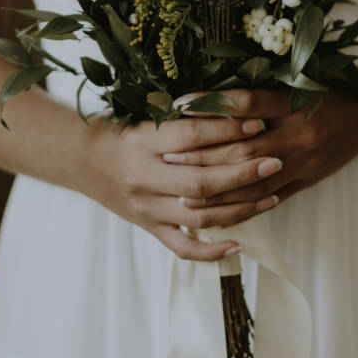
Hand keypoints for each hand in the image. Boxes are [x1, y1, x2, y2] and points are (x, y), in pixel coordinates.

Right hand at [89, 114, 284, 261]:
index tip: (259, 124)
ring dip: (241, 208)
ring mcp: (146, 207)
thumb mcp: (146, 116)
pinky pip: (182, 248)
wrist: (82, 159)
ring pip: (200, 216)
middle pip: (202, 181)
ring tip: (271, 195)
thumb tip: (238, 106)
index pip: (192, 136)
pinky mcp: (148, 227)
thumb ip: (184, 117)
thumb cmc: (122, 130)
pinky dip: (211, 251)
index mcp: (142, 142)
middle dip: (244, 172)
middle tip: (274, 161)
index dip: (228, 130)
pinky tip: (238, 245)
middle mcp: (143, 177)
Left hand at [163, 87, 357, 208]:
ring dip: (217, 191)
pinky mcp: (306, 181)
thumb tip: (209, 95)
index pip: (246, 104)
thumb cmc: (328, 90)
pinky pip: (270, 200)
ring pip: (254, 182)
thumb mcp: (299, 80)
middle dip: (204, 155)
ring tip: (183, 194)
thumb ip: (260, 91)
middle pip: (244, 149)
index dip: (211, 105)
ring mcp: (304, 163)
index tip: (179, 104)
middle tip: (170, 157)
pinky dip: (242, 208)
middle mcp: (299, 135)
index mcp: (296, 102)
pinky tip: (216, 214)